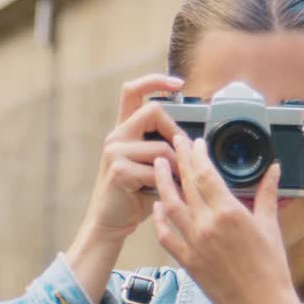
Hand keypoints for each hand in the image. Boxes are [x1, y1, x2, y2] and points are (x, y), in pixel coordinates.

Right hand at [77, 74, 184, 240]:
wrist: (110, 223)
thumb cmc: (135, 195)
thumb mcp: (149, 165)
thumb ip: (162, 146)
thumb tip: (193, 139)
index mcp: (123, 130)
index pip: (133, 91)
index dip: (155, 81)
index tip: (178, 83)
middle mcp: (116, 135)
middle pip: (153, 111)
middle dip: (176, 132)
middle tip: (183, 155)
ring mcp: (114, 151)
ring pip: (161, 147)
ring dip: (176, 167)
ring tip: (176, 182)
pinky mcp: (118, 169)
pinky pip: (156, 169)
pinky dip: (166, 183)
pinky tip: (162, 192)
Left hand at [152, 134, 300, 303]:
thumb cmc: (271, 268)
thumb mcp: (270, 226)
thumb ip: (267, 194)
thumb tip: (274, 169)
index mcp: (229, 212)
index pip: (207, 174)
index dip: (198, 154)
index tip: (194, 142)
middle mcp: (207, 225)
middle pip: (187, 184)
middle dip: (179, 159)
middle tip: (174, 142)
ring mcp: (193, 243)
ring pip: (170, 205)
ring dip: (162, 183)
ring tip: (158, 166)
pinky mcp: (186, 261)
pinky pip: (166, 235)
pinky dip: (160, 219)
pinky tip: (158, 207)